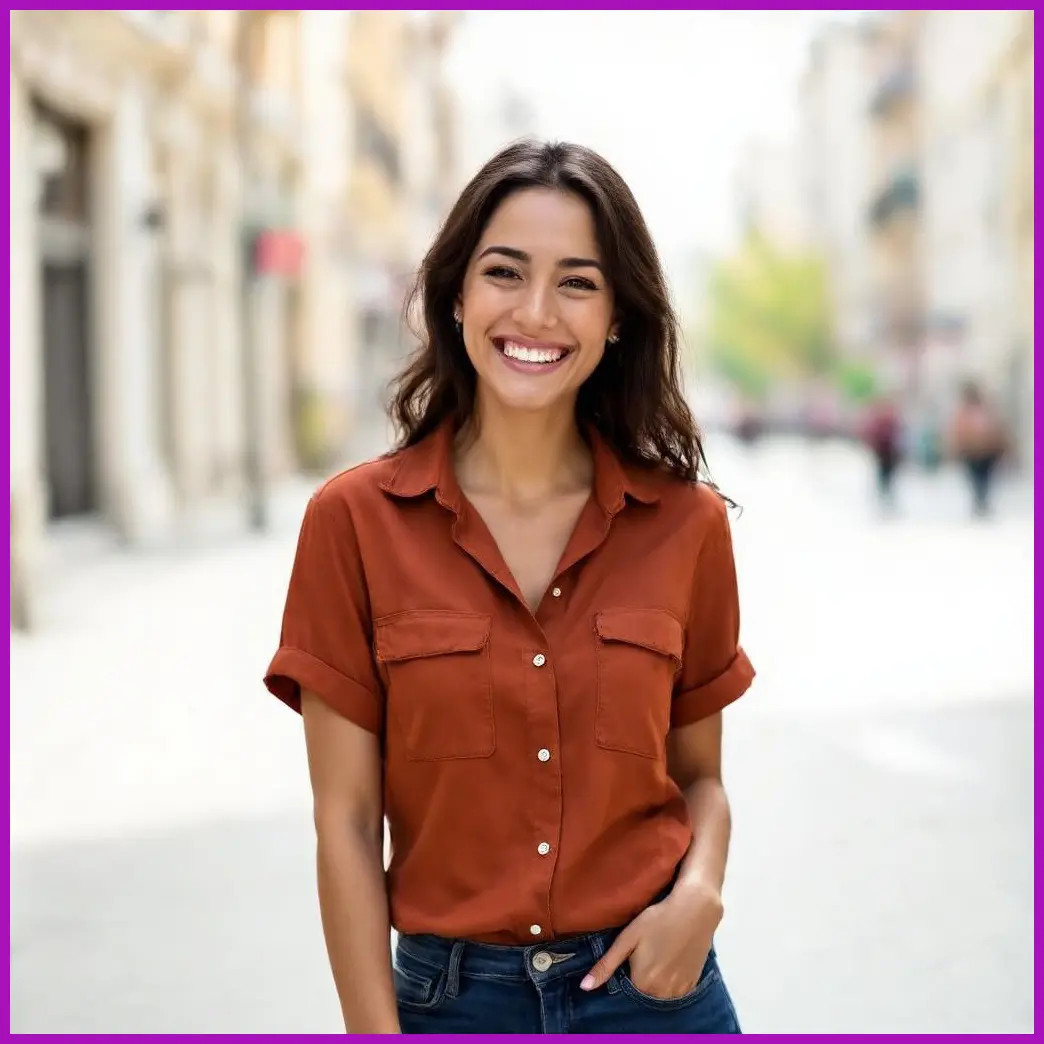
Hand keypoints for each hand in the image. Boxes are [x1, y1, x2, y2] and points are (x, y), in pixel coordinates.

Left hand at [580, 884, 722, 999]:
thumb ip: (606, 965)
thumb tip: (584, 987)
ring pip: (659, 993)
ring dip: (655, 981)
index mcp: (642, 983)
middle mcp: (661, 994)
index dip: (626, 970)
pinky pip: (675, 991)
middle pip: (643, 991)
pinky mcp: (693, 985)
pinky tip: (671, 960)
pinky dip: (670, 981)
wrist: (695, 909)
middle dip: (640, 977)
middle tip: (646, 952)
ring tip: (658, 955)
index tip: (631, 955)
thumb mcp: (627, 938)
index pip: (625, 987)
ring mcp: (680, 991)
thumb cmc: (657, 919)